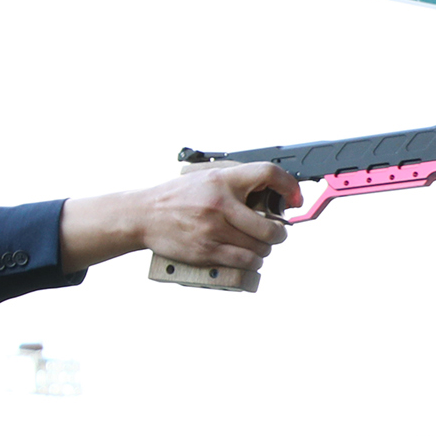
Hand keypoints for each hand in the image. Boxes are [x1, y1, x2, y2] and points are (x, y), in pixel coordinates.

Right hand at [59, 160, 299, 273]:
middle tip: (276, 233)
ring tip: (259, 246)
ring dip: (265, 249)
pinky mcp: (206, 250)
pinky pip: (244, 260)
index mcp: (221, 180)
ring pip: (260, 247)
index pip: (267, 174)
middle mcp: (219, 203)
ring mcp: (213, 229)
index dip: (289, 185)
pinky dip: (253, 261)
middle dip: (279, 233)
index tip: (294, 198)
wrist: (141, 214)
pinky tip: (250, 258)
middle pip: (270, 225)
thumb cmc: (175, 197)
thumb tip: (268, 194)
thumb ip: (234, 185)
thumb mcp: (205, 179)